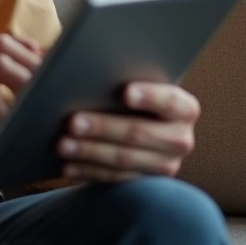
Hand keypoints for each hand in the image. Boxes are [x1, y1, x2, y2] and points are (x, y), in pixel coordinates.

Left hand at [56, 82, 199, 182]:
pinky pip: (114, 180)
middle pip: (140, 133)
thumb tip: (79, 60)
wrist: (136, 125)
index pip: (171, 101)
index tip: (124, 91)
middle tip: (72, 121)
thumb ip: (114, 71)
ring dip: (90, 152)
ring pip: (125, 160)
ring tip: (61, 144)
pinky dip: (88, 171)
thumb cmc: (125, 92)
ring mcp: (164, 165)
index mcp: (183, 108)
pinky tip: (67, 164)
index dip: (149, 96)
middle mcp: (180, 139)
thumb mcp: (127, 80)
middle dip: (103, 127)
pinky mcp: (144, 184)